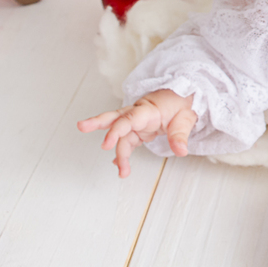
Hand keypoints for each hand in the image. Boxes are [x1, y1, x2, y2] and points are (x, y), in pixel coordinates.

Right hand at [77, 89, 196, 177]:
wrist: (184, 95)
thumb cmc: (182, 103)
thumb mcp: (186, 117)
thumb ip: (180, 134)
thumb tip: (181, 151)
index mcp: (147, 110)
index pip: (128, 119)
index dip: (115, 131)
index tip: (106, 145)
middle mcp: (138, 114)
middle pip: (114, 118)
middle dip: (97, 123)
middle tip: (81, 126)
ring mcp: (136, 121)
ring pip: (119, 133)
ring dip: (116, 151)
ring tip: (121, 171)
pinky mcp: (138, 128)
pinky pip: (126, 140)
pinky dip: (123, 153)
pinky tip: (121, 165)